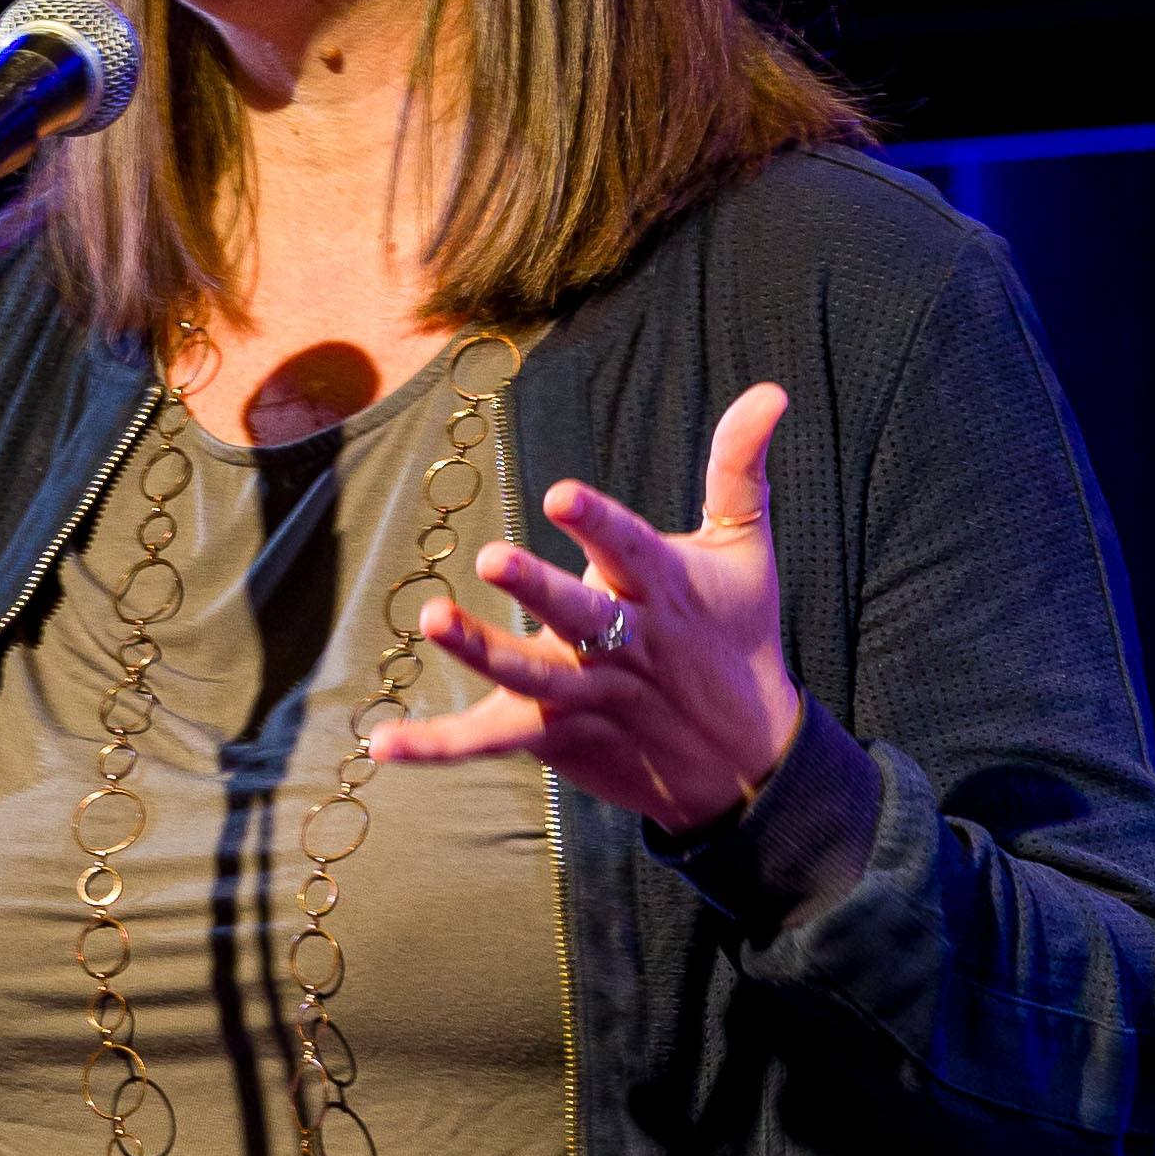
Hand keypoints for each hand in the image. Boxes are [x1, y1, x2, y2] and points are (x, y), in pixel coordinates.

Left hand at [369, 383, 803, 832]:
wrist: (745, 765)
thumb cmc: (737, 637)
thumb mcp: (745, 549)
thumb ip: (738, 467)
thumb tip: (771, 391)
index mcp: (662, 588)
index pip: (629, 549)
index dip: (597, 523)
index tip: (561, 495)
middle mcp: (622, 643)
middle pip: (577, 615)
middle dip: (537, 588)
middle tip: (493, 557)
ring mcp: (586, 694)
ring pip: (529, 675)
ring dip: (480, 651)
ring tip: (433, 620)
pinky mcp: (556, 736)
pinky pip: (490, 739)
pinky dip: (439, 746)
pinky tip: (384, 742)